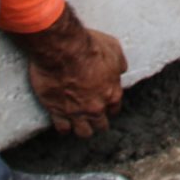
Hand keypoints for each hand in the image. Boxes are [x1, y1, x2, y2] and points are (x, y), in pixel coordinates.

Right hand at [18, 5, 126, 137]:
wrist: (63, 50)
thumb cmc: (89, 47)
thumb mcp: (114, 49)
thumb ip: (119, 63)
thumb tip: (121, 69)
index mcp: (112, 93)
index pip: (114, 109)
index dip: (109, 106)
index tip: (104, 103)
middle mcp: (96, 107)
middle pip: (100, 124)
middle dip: (97, 120)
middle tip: (90, 113)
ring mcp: (77, 112)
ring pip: (83, 132)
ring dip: (82, 127)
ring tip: (78, 122)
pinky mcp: (58, 111)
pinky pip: (63, 129)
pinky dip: (63, 126)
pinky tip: (62, 120)